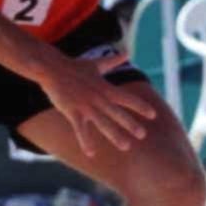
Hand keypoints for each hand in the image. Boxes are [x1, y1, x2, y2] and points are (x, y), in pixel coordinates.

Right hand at [37, 51, 155, 159]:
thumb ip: (112, 61)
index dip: (140, 107)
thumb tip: (127, 52)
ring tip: (126, 146)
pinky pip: (80, 130)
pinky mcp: (72, 111)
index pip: (127, 98)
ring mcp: (86, 106)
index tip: (153, 115)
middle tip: (143, 135)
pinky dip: (86, 142)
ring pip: (103, 123)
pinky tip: (91, 153)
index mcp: (105, 88)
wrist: (51, 68)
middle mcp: (99, 98)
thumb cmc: (73, 66)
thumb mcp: (95, 64)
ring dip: (115, 135)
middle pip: (118, 113)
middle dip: (131, 124)